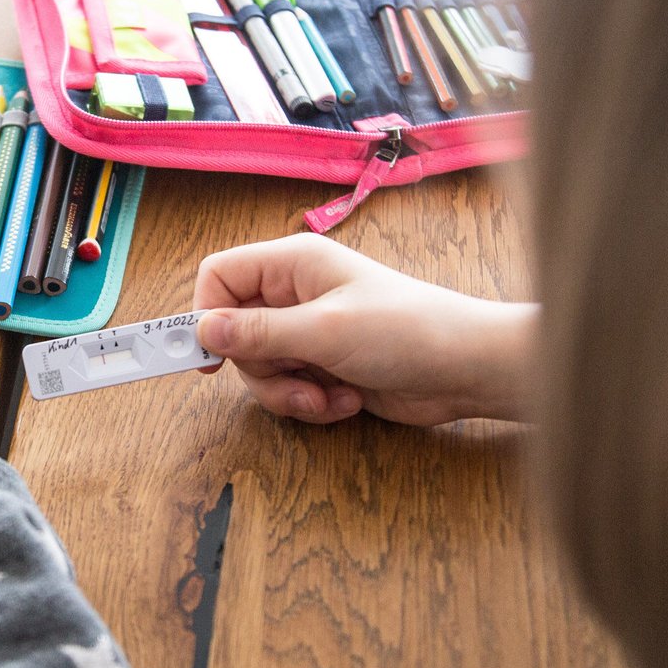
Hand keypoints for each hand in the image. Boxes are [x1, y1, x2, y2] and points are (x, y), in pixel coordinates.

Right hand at [194, 234, 535, 425]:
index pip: (219, 276)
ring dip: (289, 393)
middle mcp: (295, 294)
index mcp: (292, 264)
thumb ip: (258, 332)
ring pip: (261, 369)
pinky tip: (346, 401)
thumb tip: (201, 331)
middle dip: (262, 369)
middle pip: (235, 333)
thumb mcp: (324, 331)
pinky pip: (290, 390)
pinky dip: (311, 403)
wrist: (466, 370)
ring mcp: (309, 332)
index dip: (205, 314)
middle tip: (296, 381)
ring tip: (328, 397)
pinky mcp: (324, 366)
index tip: (207, 357)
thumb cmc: (405, 331)